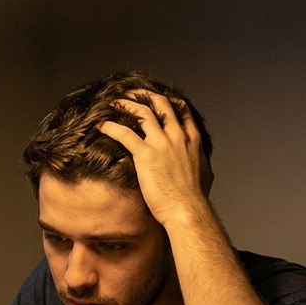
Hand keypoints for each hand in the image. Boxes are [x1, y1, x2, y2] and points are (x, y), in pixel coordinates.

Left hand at [97, 90, 211, 226]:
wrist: (188, 210)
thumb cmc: (195, 198)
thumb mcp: (204, 173)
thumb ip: (201, 161)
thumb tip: (202, 162)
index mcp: (192, 139)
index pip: (181, 110)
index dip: (167, 100)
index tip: (155, 98)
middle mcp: (178, 136)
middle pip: (161, 104)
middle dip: (145, 95)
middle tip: (131, 94)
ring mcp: (162, 143)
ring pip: (142, 113)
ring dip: (126, 104)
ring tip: (113, 103)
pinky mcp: (146, 155)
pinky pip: (125, 134)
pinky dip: (111, 127)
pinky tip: (101, 126)